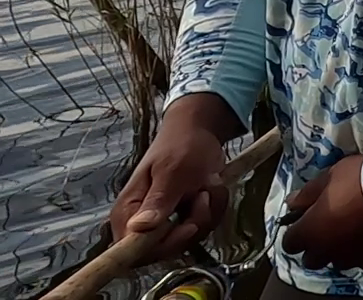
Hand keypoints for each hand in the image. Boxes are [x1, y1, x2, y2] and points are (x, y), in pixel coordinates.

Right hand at [109, 116, 230, 263]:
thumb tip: (139, 229)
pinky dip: (214, 207)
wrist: (199, 132)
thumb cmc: (181, 146)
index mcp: (127, 212)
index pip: (132, 252)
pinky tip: (210, 186)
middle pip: (166, 249)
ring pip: (190, 238)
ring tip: (206, 182)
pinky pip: (204, 227)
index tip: (187, 226)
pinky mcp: (183, 219)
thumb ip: (159, 200)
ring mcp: (164, 223)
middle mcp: (141, 223)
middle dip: (194, 222)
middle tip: (201, 193)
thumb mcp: (173, 170)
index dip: (160, 247)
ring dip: (208, 210)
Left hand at [281, 154, 362, 271]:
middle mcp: (327, 251)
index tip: (304, 222)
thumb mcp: (329, 177)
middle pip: (312, 259)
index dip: (296, 232)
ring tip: (353, 232)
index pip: (289, 243)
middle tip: (328, 228)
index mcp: (310, 232)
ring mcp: (352, 259)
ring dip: (339, 250)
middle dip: (315, 247)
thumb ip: (307, 194)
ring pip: (338, 261)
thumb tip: (291, 204)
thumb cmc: (359, 179)